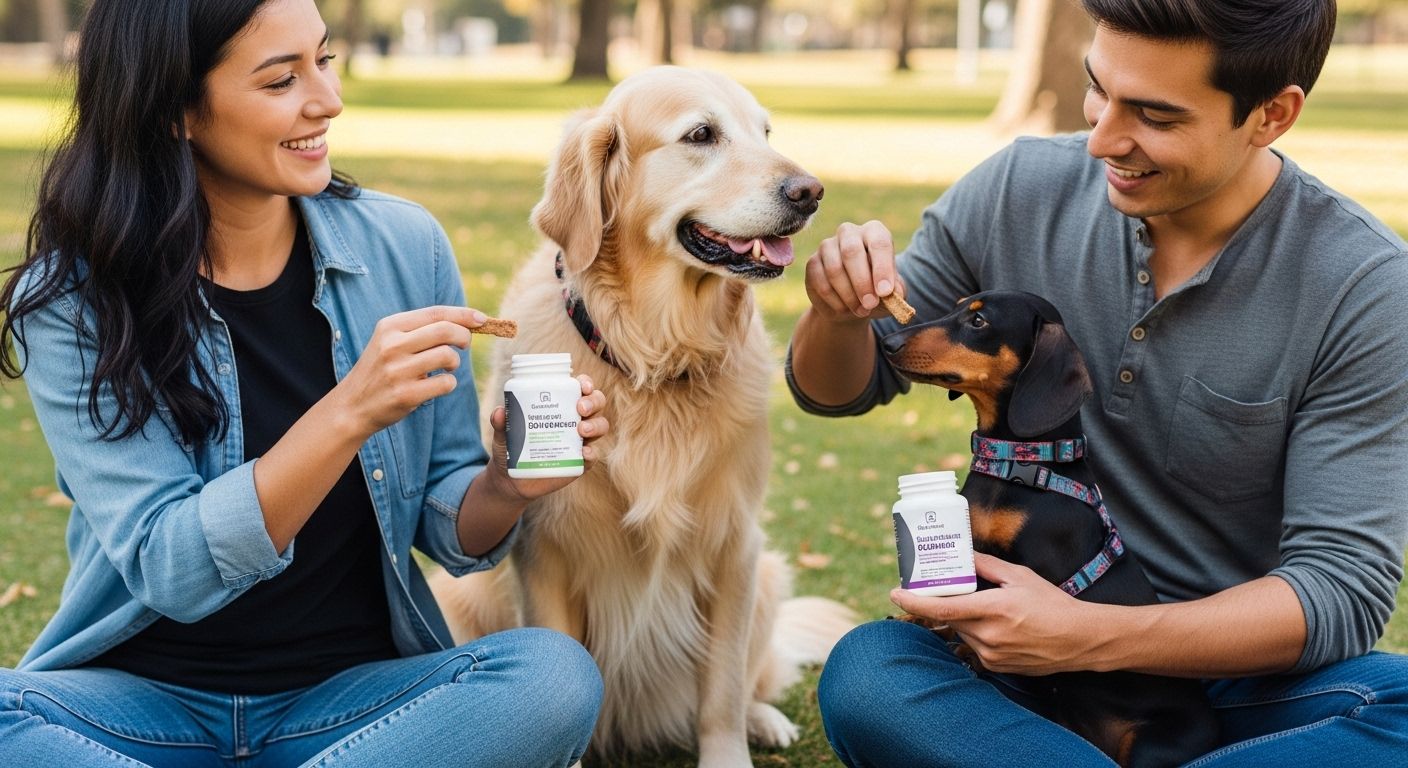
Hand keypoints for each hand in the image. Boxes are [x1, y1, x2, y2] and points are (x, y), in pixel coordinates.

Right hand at [334, 305, 485, 436]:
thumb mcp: (390, 341)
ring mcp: (398, 370)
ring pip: (448, 356)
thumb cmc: (381, 370)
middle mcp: (392, 345)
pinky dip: (448, 384)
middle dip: (463, 336)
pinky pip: (445, 383)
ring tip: (444, 368)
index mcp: (390, 326)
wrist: (352, 405)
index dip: (463, 314)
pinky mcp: (405, 394)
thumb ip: (421, 329)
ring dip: (454, 363)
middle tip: (464, 345)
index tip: (481, 319)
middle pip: (445, 331)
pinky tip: (435, 386)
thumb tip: (467, 322)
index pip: (435, 313)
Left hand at [486, 374, 607, 500]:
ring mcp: (579, 441)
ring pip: (600, 427)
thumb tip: (500, 412)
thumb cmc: (510, 448)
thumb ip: (501, 423)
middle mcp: (574, 420)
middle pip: (596, 404)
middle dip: (593, 402)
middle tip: (580, 408)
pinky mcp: (579, 462)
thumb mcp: (503, 434)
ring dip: (595, 425)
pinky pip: (593, 457)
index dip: (586, 383)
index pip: (580, 388)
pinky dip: (592, 453)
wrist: (511, 480)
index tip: (583, 386)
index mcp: (560, 405)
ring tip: (581, 429)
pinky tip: (584, 452)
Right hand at [804, 220, 906, 321]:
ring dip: (849, 295)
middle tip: (870, 304)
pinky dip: (834, 301)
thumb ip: (896, 291)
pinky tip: (844, 309)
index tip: (885, 292)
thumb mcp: (892, 294)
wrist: (851, 304)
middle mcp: (849, 233)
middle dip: (862, 282)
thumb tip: (893, 292)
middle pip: (851, 252)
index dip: (882, 268)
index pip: (879, 243)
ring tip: (861, 311)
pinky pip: (821, 283)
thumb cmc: (876, 293)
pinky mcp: (812, 263)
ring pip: (834, 269)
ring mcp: (827, 246)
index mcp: (874, 232)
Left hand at [889, 553, 1103, 674]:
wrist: (1079, 639)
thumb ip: (985, 566)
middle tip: (943, 588)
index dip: (914, 601)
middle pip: (950, 619)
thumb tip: (961, 553)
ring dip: (964, 619)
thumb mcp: (1019, 576)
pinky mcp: (997, 667)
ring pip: (962, 633)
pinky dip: (977, 633)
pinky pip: (974, 647)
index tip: (895, 592)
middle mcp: (989, 636)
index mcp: (993, 609)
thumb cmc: (1052, 604)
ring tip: (987, 607)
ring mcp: (992, 655)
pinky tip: (999, 625)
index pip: (942, 609)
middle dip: (945, 604)